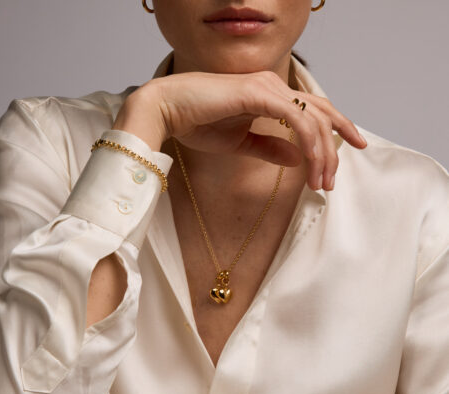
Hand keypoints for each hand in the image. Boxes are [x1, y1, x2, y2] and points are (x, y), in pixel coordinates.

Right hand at [113, 70, 366, 191]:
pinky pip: (297, 119)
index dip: (337, 129)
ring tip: (321, 182)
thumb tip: (296, 158)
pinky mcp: (259, 93)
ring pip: (314, 119)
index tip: (351, 150)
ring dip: (322, 153)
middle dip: (334, 149)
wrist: (166, 110)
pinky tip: (310, 165)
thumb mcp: (241, 142)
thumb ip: (270, 147)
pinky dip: (309, 143)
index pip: (314, 111)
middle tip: (332, 181)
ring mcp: (268, 87)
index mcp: (271, 94)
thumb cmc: (196, 123)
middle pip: (322, 114)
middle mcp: (275, 86)